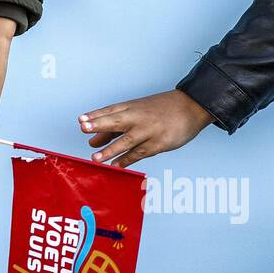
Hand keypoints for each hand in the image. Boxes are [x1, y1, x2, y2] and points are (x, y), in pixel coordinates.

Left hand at [79, 89, 213, 167]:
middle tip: (84, 127)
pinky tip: (117, 165)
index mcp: (132, 107)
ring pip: (128, 140)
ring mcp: (149, 130)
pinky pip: (141, 153)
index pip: (110, 111)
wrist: (191, 107)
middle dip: (100, 124)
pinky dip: (128, 160)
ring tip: (95, 157)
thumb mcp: (136, 113)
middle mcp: (139, 117)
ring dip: (111, 149)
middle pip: (117, 120)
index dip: (95, 116)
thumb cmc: (160, 110)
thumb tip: (92, 140)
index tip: (81, 120)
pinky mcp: (159, 143)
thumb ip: (114, 127)